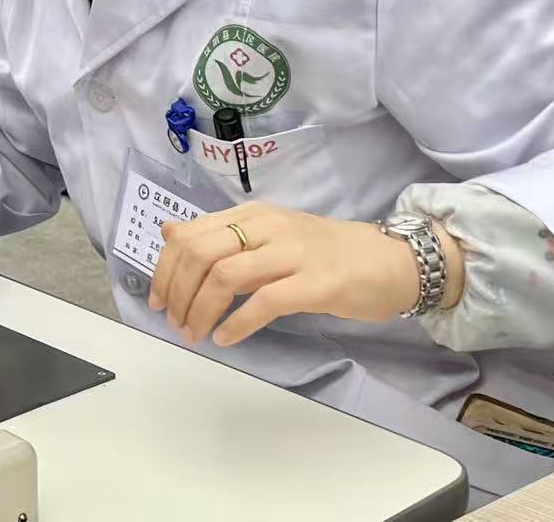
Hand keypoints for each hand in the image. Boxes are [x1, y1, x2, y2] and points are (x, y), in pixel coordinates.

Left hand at [149, 202, 464, 347]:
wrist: (395, 261)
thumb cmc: (329, 253)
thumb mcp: (270, 236)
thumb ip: (222, 236)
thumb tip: (169, 232)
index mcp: (253, 215)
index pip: (191, 235)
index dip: (165, 269)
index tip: (157, 299)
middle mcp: (268, 228)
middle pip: (201, 253)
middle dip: (177, 291)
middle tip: (173, 320)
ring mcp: (293, 253)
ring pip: (226, 275)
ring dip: (201, 309)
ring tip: (194, 333)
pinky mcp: (317, 283)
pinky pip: (266, 302)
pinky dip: (238, 322)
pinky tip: (226, 338)